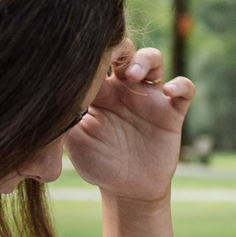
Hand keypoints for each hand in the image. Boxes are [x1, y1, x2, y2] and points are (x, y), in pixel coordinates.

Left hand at [67, 45, 193, 205]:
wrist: (126, 189)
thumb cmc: (97, 163)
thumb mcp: (73, 140)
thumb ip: (65, 115)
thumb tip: (51, 92)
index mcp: (100, 90)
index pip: (99, 59)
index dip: (95, 50)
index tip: (87, 53)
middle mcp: (125, 88)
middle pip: (127, 50)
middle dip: (121, 47)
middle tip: (113, 56)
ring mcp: (150, 98)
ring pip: (154, 60)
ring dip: (146, 59)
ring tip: (134, 75)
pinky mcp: (172, 112)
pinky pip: (184, 89)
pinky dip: (180, 85)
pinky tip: (169, 91)